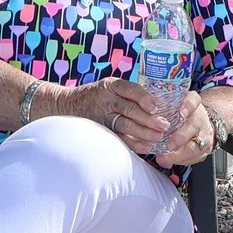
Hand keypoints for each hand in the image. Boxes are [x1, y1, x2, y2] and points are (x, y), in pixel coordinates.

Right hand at [47, 77, 170, 148]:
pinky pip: (118, 138)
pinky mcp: (100, 130)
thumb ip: (130, 94)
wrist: (67, 106)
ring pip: (124, 125)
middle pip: (129, 109)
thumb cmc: (98, 96)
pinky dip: (133, 144)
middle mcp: (106, 100)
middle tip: (164, 125)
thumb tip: (161, 105)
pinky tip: (146, 147)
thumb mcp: (110, 87)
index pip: (129, 89)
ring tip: (158, 137)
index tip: (155, 107)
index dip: (143, 97)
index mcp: (110, 86)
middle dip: (148, 119)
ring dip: (143, 133)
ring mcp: (102, 116)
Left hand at [155, 91, 218, 167]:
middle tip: (169, 144)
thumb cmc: (182, 116)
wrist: (201, 124)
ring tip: (165, 158)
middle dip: (181, 136)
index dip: (188, 106)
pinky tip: (170, 161)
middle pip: (194, 125)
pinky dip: (181, 161)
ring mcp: (204, 134)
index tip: (181, 113)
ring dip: (180, 154)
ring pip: (197, 145)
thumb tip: (144, 122)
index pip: (194, 101)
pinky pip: (195, 157)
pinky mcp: (205, 148)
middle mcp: (200, 118)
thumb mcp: (174, 108)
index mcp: (192, 105)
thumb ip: (160, 112)